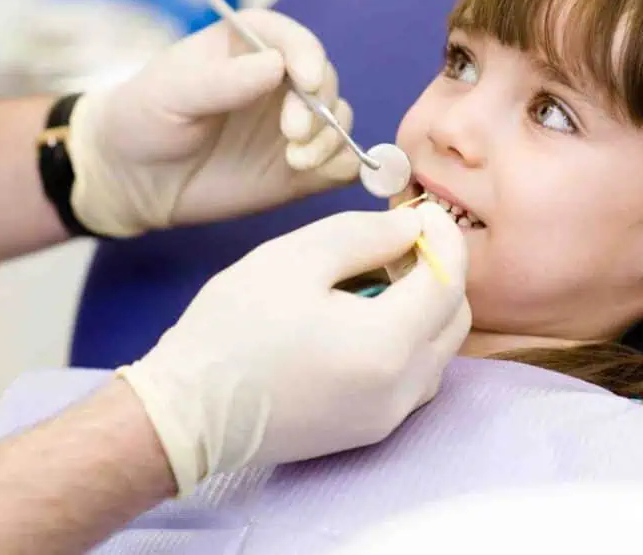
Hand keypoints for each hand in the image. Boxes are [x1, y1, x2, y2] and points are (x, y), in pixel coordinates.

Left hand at [66, 9, 359, 236]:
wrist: (133, 180)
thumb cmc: (144, 119)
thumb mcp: (171, 93)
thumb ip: (222, 81)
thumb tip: (276, 65)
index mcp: (251, 47)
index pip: (295, 40)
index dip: (308, 56)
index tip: (305, 81)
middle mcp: (282, 83)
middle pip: (325, 82)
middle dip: (319, 106)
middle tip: (293, 133)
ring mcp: (295, 127)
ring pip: (340, 122)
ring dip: (330, 139)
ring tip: (297, 160)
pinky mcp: (301, 169)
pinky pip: (338, 163)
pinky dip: (340, 166)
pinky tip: (313, 173)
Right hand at [117, 203, 470, 495]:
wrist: (187, 411)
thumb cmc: (234, 328)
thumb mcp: (296, 258)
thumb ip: (366, 234)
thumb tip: (412, 228)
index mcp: (388, 345)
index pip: (449, 280)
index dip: (444, 237)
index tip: (423, 212)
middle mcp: (401, 390)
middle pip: (455, 319)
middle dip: (438, 272)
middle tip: (396, 243)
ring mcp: (387, 417)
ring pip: (438, 351)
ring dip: (423, 308)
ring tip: (375, 280)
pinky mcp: (368, 430)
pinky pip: (413, 378)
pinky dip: (406, 341)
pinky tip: (362, 320)